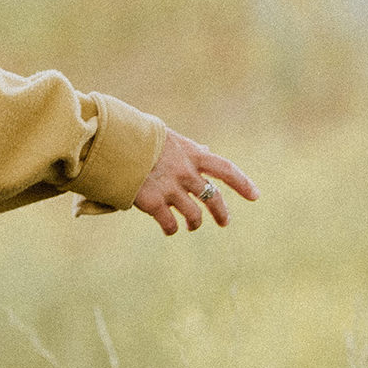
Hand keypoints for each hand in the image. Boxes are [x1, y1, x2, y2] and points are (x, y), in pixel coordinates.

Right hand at [133, 127, 257, 236]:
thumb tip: (206, 149)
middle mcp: (186, 173)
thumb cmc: (137, 138)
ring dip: (194, 223)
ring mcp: (170, 189)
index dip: (243, 183)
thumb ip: (189, 148)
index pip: (226, 170)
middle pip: (213, 198)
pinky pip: (170, 224)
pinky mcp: (153, 203)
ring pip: (194, 215)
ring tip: (191, 226)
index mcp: (192, 154)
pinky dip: (171, 228)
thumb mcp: (169, 138)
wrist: (111, 144)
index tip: (255, 196)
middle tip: (224, 222)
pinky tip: (169, 229)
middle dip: (221, 212)